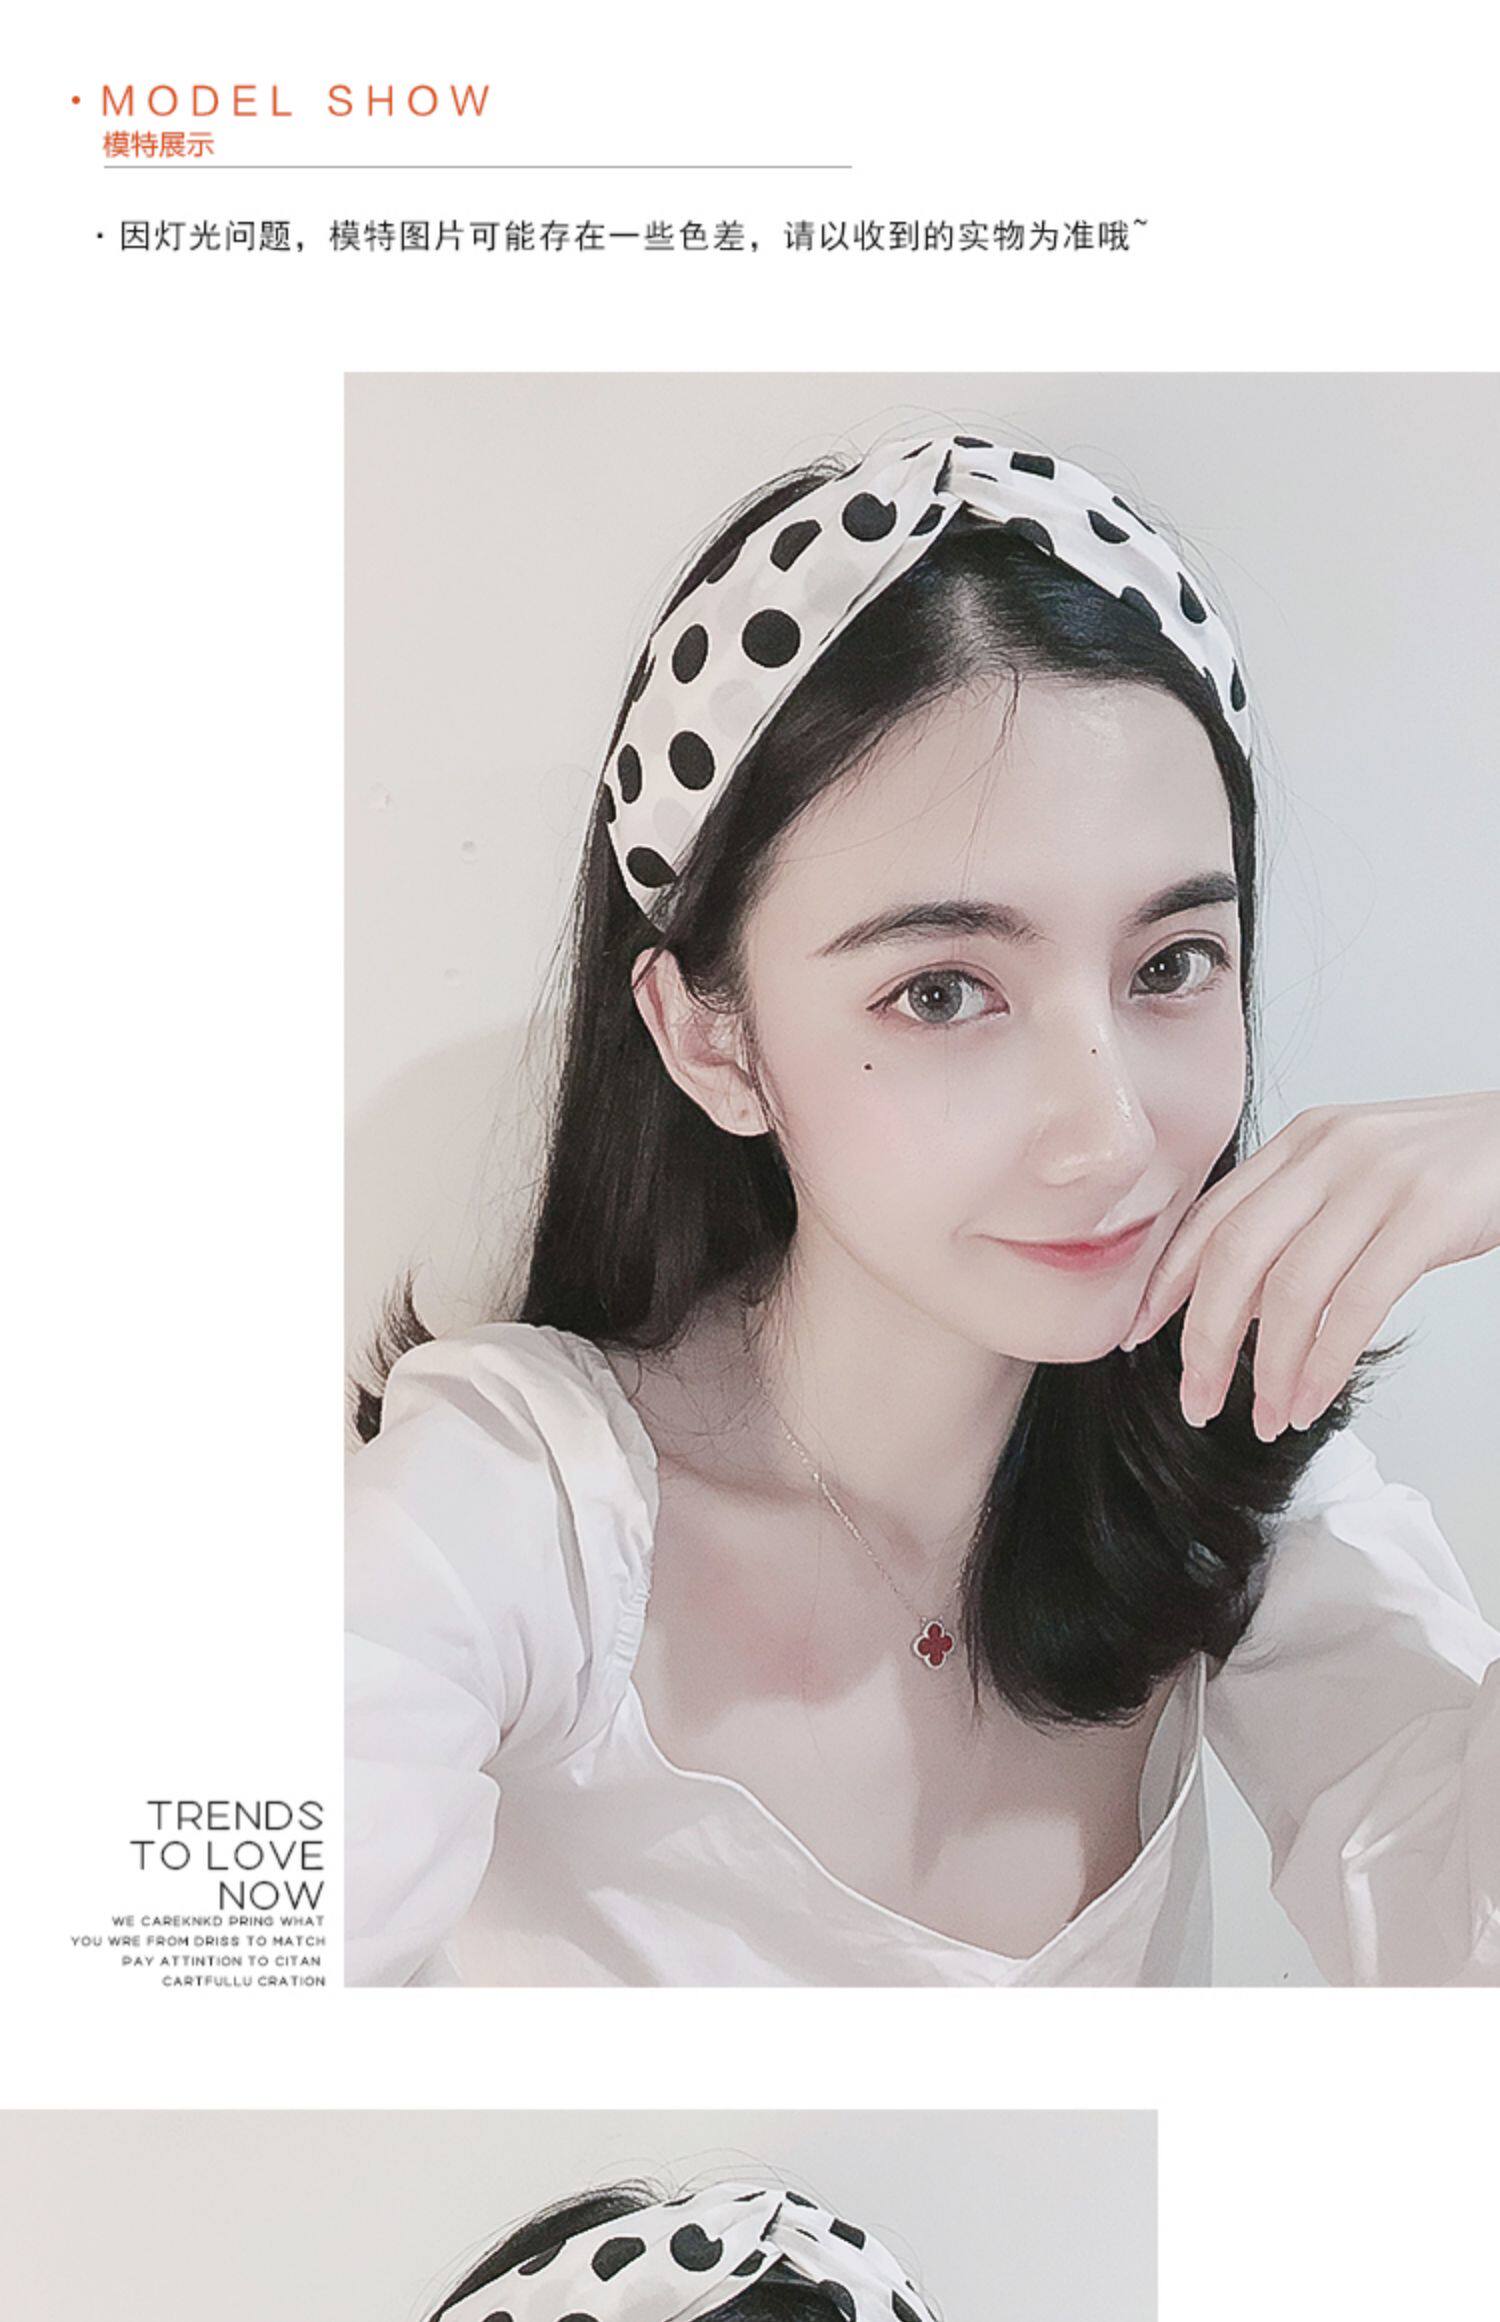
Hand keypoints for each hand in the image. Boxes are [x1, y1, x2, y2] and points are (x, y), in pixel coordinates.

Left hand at [1120, 1094, 1499, 1438]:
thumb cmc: (1451, 1171)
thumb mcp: (1360, 1175)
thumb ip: (1299, 1221)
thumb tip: (1236, 1307)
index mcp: (1302, 1142)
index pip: (1211, 1215)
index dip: (1168, 1281)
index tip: (1138, 1336)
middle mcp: (1327, 1153)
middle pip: (1235, 1256)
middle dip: (1203, 1339)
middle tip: (1195, 1399)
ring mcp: (1376, 1180)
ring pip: (1291, 1289)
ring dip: (1268, 1366)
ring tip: (1265, 1415)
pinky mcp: (1426, 1213)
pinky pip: (1354, 1304)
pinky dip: (1322, 1362)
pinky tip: (1310, 1398)